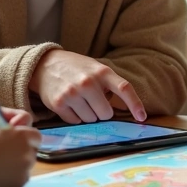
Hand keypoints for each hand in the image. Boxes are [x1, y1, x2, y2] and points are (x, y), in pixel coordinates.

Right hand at [0, 125, 41, 186]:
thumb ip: (14, 135)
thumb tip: (24, 140)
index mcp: (23, 136)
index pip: (36, 137)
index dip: (28, 139)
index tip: (20, 143)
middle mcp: (28, 151)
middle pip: (33, 152)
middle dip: (23, 153)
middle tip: (6, 156)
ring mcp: (25, 169)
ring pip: (28, 166)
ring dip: (18, 165)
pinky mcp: (20, 183)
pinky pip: (21, 178)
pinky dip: (13, 177)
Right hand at [29, 49, 146, 123]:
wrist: (45, 65)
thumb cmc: (76, 68)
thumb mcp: (95, 68)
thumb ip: (110, 85)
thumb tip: (125, 110)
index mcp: (102, 72)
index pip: (124, 88)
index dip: (135, 104)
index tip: (142, 117)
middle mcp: (88, 82)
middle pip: (106, 113)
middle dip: (103, 112)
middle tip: (94, 103)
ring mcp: (72, 93)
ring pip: (91, 120)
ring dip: (88, 115)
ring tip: (80, 101)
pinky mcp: (58, 104)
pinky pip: (76, 122)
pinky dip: (75, 117)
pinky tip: (70, 104)